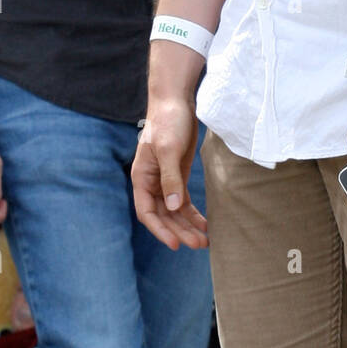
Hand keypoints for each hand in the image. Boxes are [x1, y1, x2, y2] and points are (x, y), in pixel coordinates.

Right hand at [132, 96, 207, 250]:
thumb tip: (172, 207)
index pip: (146, 212)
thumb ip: (170, 178)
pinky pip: (184, 202)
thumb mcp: (169, 149)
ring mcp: (165, 181)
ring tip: (205, 242)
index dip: (160, 230)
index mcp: (142, 178)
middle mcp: (151, 183)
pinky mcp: (178, 176)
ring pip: (174, 211)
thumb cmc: (168, 122)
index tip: (176, 243)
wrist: (177, 101)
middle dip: (179, 231)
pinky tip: (205, 225)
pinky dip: (193, 214)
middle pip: (163, 216)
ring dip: (188, 226)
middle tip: (198, 245)